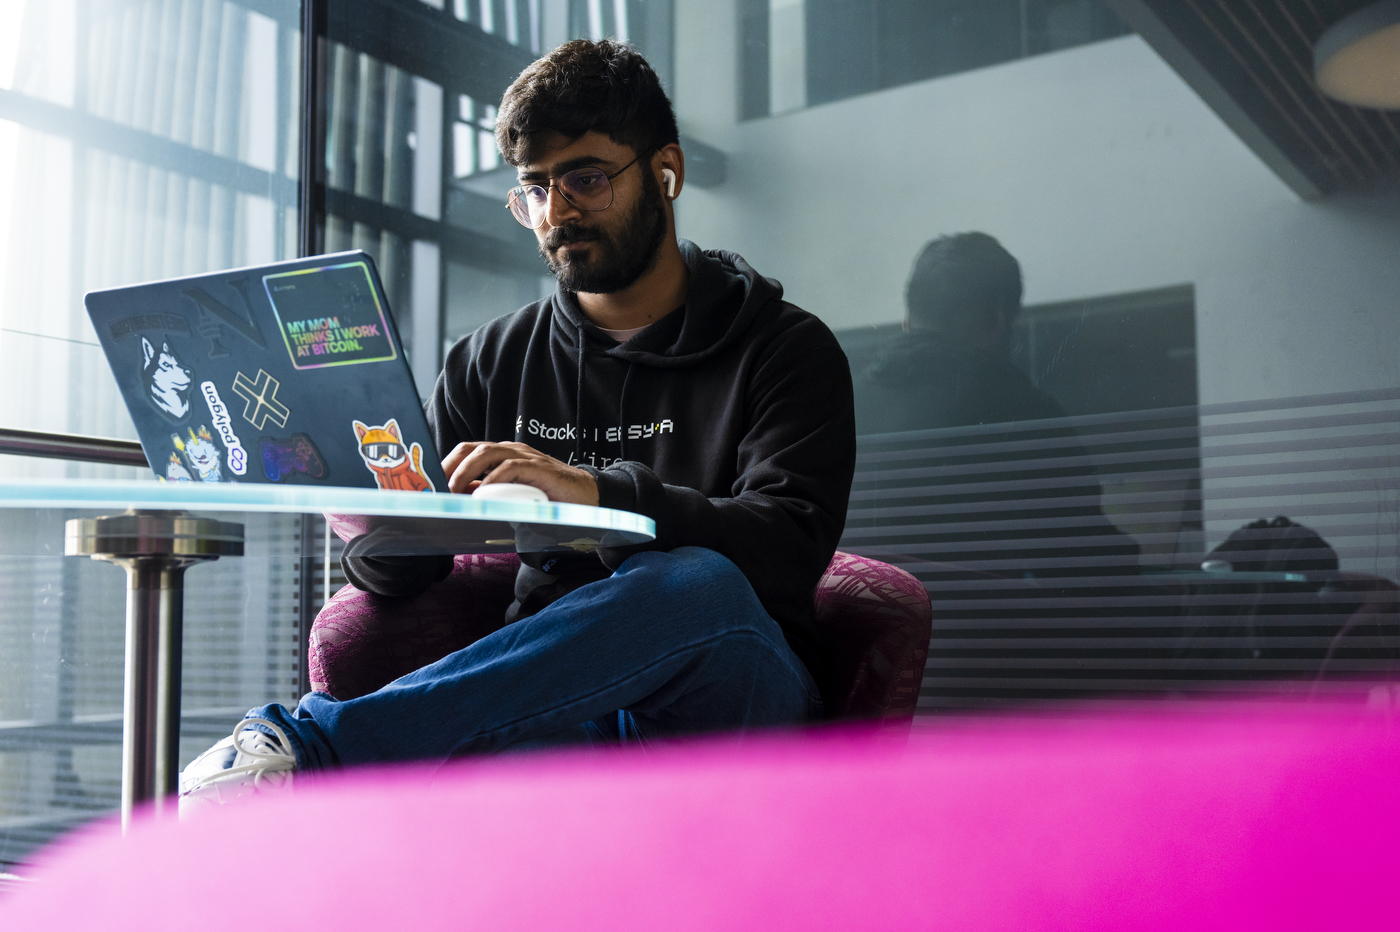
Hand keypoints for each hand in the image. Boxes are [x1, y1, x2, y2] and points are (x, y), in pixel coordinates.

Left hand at [442, 441, 598, 504]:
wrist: (584, 495)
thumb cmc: (547, 496)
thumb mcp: (511, 494)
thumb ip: (488, 493)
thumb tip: (459, 500)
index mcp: (501, 455)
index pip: (466, 452)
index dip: (445, 464)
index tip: (429, 483)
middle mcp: (510, 450)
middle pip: (470, 448)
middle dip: (449, 466)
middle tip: (435, 488)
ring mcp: (524, 456)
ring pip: (486, 453)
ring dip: (465, 473)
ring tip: (453, 492)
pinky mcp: (538, 467)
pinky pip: (510, 467)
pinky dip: (492, 480)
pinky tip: (483, 494)